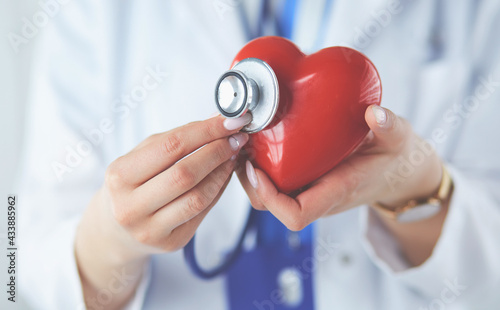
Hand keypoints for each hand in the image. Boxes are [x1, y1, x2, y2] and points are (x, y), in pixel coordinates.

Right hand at [75, 114, 249, 308]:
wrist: (115, 229)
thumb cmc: (132, 184)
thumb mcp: (142, 155)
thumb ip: (177, 138)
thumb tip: (218, 121)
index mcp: (119, 176)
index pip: (171, 146)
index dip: (206, 131)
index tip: (230, 120)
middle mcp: (130, 207)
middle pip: (186, 173)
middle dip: (218, 151)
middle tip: (236, 137)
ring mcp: (150, 229)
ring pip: (198, 196)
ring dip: (223, 171)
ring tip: (233, 154)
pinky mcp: (170, 242)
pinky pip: (203, 211)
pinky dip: (219, 189)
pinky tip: (225, 174)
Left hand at [236, 105, 442, 229]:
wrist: (396, 171)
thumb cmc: (394, 158)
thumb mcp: (398, 139)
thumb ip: (390, 126)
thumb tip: (375, 113)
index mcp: (336, 191)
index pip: (295, 215)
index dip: (270, 197)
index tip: (256, 168)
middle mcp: (317, 196)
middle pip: (269, 206)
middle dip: (248, 181)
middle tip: (240, 146)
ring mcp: (309, 190)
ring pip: (266, 195)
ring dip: (249, 172)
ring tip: (242, 140)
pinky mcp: (305, 180)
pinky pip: (275, 180)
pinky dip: (260, 164)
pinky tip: (256, 139)